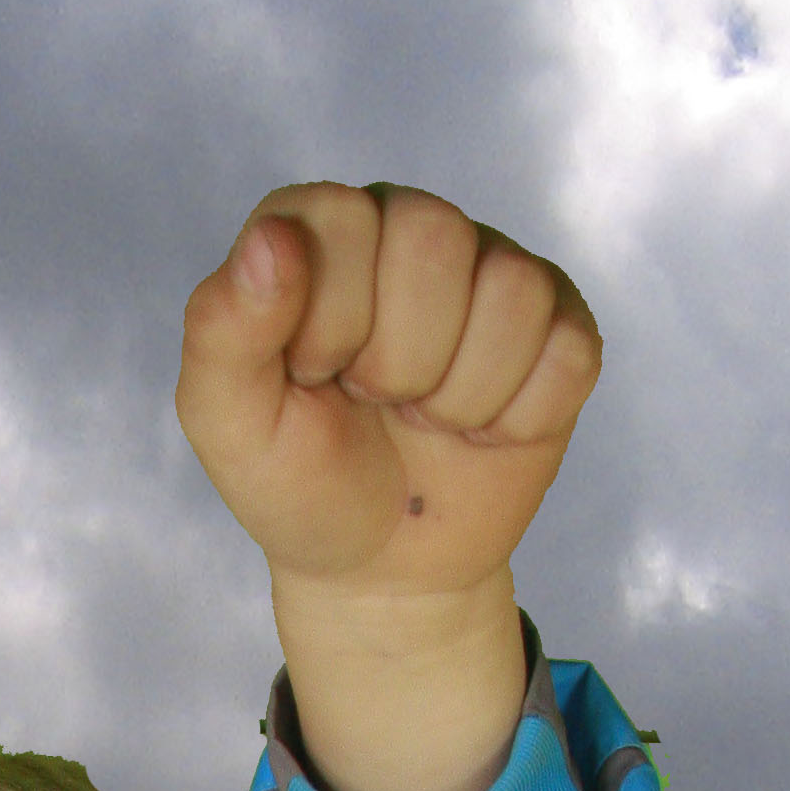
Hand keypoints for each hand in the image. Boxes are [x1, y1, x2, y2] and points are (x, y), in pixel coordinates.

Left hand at [175, 183, 599, 602]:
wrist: (382, 569)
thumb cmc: (302, 484)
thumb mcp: (231, 424)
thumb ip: (223, 328)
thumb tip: (270, 238)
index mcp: (320, 228)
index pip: (344, 220)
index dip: (331, 322)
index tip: (314, 377)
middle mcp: (410, 226)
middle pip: (437, 237)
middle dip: (398, 359)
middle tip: (375, 400)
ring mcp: (493, 272)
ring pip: (511, 292)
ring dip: (460, 394)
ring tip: (425, 417)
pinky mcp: (560, 328)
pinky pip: (567, 352)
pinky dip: (518, 418)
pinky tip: (481, 431)